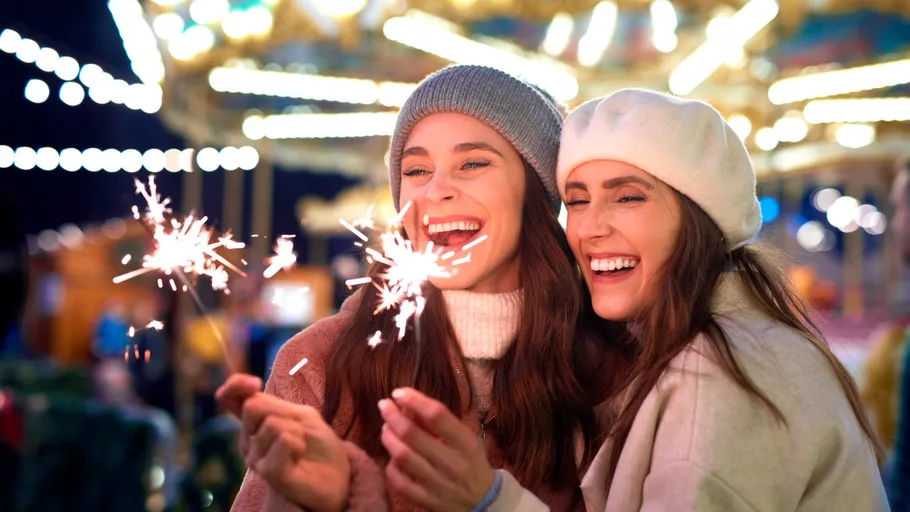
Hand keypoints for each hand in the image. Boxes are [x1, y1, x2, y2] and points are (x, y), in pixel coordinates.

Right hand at [216, 374, 350, 511]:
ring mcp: (255, 457)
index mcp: (255, 422)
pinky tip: (299, 457)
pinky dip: (299, 443)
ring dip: (297, 430)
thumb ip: (273, 404)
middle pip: (252, 406)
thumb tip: (252, 390)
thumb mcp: (300, 415)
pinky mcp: (267, 471)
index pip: (230, 397)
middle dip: (283, 411)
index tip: (255, 384)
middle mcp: (249, 439)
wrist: (336, 474)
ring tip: (301, 446)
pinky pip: (283, 440)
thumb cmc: (318, 443)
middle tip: (297, 429)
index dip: (236, 386)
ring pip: (272, 423)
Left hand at [378, 387, 494, 511]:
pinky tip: (392, 457)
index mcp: (465, 443)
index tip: (399, 392)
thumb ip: (440, 422)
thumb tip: (408, 404)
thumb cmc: (470, 461)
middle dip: (393, 415)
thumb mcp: (465, 438)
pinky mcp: (428, 501)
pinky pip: (400, 482)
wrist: (483, 500)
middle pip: (413, 434)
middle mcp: (453, 463)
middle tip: (384, 405)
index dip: (414, 400)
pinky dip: (391, 467)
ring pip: (403, 456)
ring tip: (385, 427)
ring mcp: (439, 483)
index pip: (437, 415)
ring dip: (389, 438)